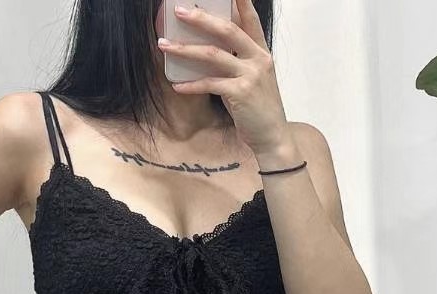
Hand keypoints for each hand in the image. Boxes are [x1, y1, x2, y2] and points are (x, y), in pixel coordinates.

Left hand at [160, 0, 289, 157]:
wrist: (272, 137)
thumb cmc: (258, 109)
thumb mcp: (253, 79)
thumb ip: (237, 61)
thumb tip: (210, 49)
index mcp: (261, 52)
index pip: (250, 19)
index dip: (240, 2)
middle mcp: (258, 59)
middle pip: (227, 30)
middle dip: (200, 18)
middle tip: (179, 11)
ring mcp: (250, 75)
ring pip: (213, 55)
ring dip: (185, 49)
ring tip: (165, 46)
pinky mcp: (240, 93)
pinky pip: (209, 84)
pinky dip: (191, 85)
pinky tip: (177, 86)